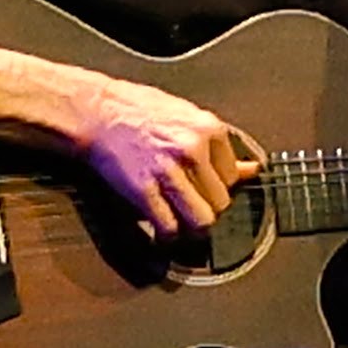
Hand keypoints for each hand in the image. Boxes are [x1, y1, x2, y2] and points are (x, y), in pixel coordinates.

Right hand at [79, 75, 263, 240]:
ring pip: (202, 220)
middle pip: (221, 202)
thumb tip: (251, 170)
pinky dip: (166, 236)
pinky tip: (160, 231)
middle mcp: (192, 149)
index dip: (217, 187)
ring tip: (181, 223)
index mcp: (208, 128)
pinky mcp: (144, 190)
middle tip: (191, 206)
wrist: (95, 111)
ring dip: (192, 228)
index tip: (203, 188)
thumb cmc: (138, 111)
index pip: (233, 177)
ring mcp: (168, 171)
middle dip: (206, 209)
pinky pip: (168, 227)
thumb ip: (218, 148)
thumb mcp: (186, 117)